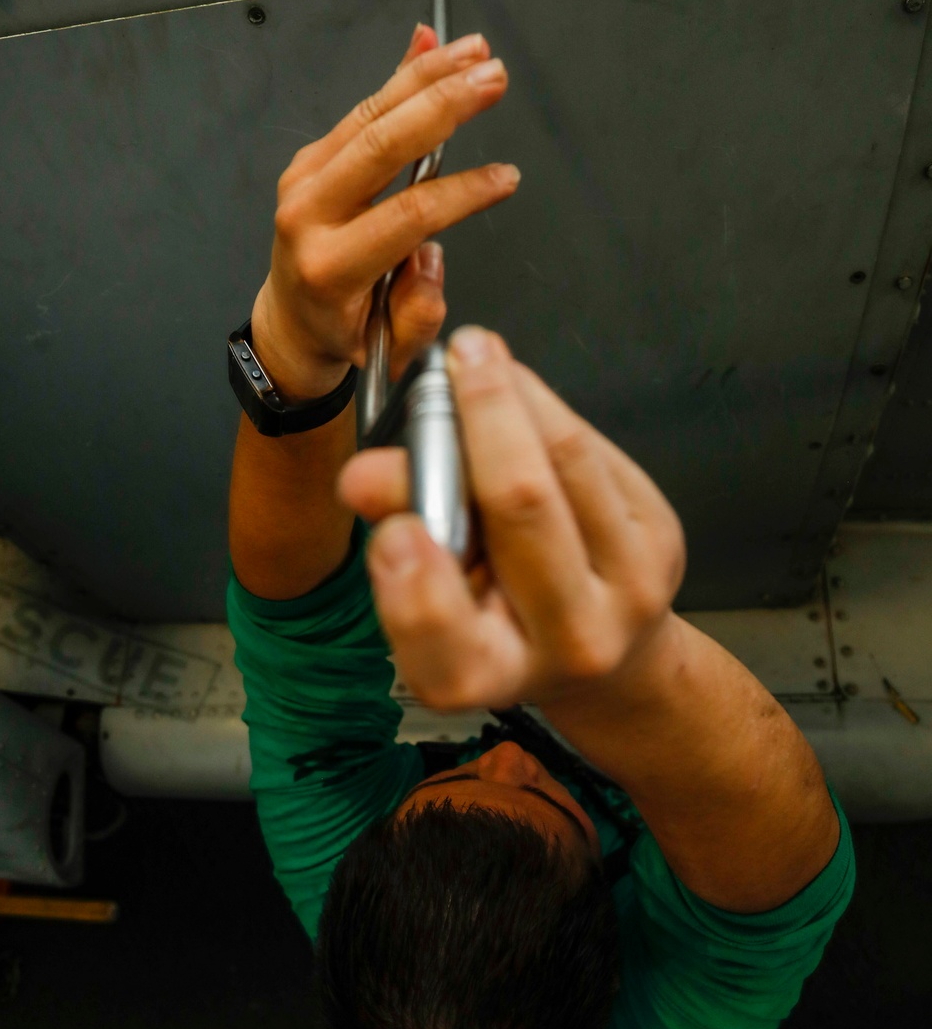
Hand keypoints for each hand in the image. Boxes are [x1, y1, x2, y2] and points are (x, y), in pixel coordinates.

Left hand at [251, 25, 519, 399]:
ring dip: (426, 77)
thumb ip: (420, 310)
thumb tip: (432, 252)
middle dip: (443, 106)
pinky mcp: (308, 160)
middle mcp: (308, 216)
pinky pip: (359, 112)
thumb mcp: (389, 346)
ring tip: (476, 51)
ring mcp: (303, 181)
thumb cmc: (345, 333)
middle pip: (380, 146)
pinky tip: (434, 48)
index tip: (507, 177)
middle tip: (493, 79)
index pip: (407, 215)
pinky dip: (400, 79)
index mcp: (330, 267)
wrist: (290, 325)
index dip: (463, 192)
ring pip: (368, 116)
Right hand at [339, 327, 685, 710]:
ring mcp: (630, 588)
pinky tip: (518, 392)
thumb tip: (367, 474)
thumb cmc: (501, 623)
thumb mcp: (438, 602)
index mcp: (491, 674)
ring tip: (477, 355)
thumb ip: (400, 543)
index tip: (395, 532)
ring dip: (516, 396)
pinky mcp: (662, 539)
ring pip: (567, 460)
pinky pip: (596, 452)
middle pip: (525, 509)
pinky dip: (548, 410)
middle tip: (455, 359)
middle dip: (484, 420)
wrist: (609, 654)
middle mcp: (570, 640)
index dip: (416, 593)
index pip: (450, 649)